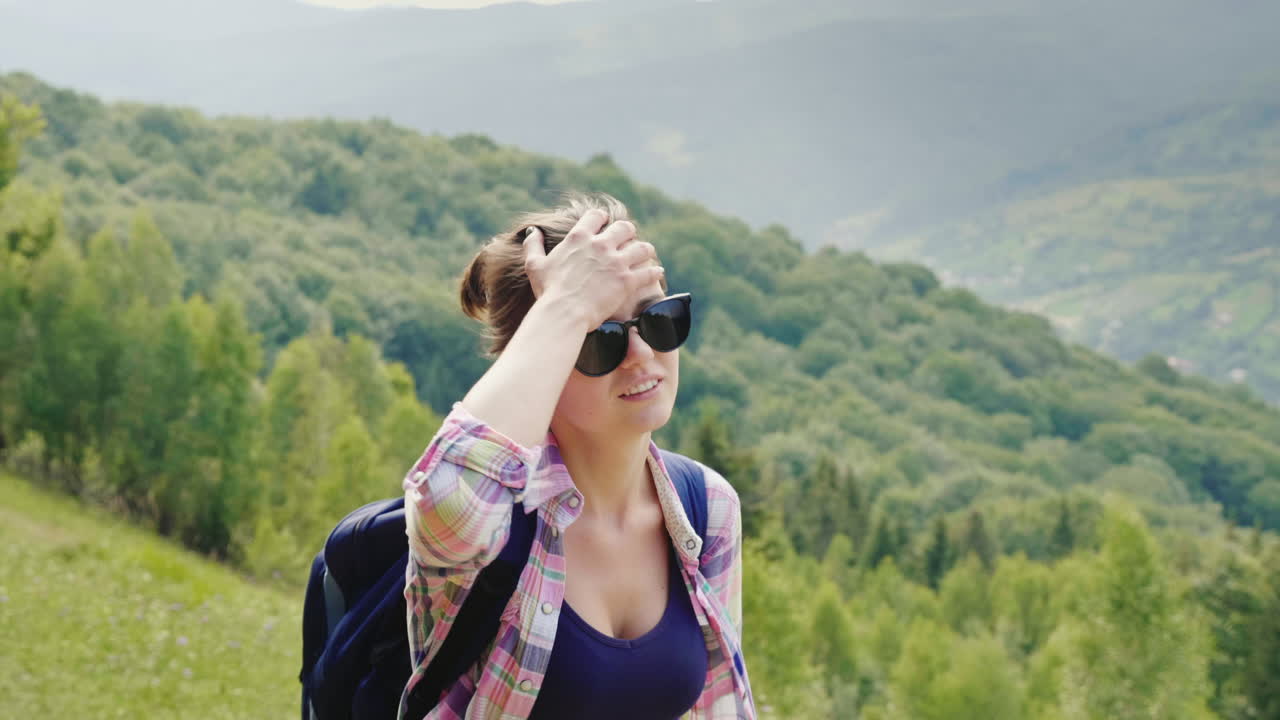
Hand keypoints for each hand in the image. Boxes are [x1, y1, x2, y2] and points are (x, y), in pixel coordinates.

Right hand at [522, 209, 662, 327]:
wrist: (563, 313)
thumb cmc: (548, 291)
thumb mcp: (535, 265)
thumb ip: (533, 245)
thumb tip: (533, 231)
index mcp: (579, 238)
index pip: (597, 216)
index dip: (603, 219)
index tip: (605, 223)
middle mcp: (600, 245)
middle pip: (624, 227)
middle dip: (628, 232)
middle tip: (628, 240)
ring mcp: (616, 262)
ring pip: (642, 247)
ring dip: (645, 250)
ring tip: (647, 254)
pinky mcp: (627, 280)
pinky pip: (648, 271)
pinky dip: (654, 272)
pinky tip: (657, 272)